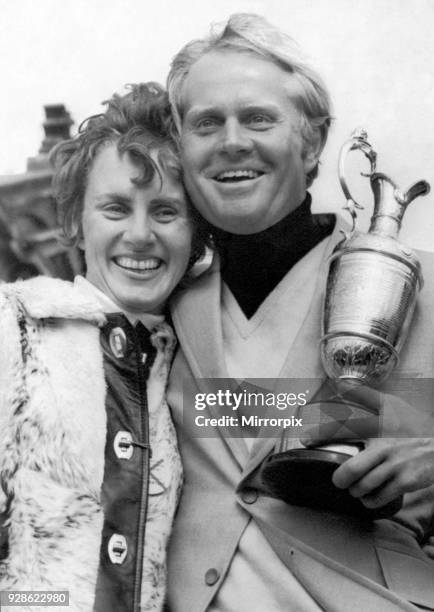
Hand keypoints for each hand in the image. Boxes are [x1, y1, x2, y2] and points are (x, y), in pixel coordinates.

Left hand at [301, 378, 433, 507]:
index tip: (304, 439)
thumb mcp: (391, 404)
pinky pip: (381, 496)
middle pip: (353, 469)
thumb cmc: (413, 424)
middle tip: (338, 480)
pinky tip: (369, 497)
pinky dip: (371, 500)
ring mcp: (396, 465)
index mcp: (377, 426)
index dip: (321, 433)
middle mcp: (385, 446)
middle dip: (340, 478)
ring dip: (355, 490)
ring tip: (354, 489)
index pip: (344, 428)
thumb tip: (341, 382)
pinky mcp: (407, 481)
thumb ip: (364, 395)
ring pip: (365, 485)